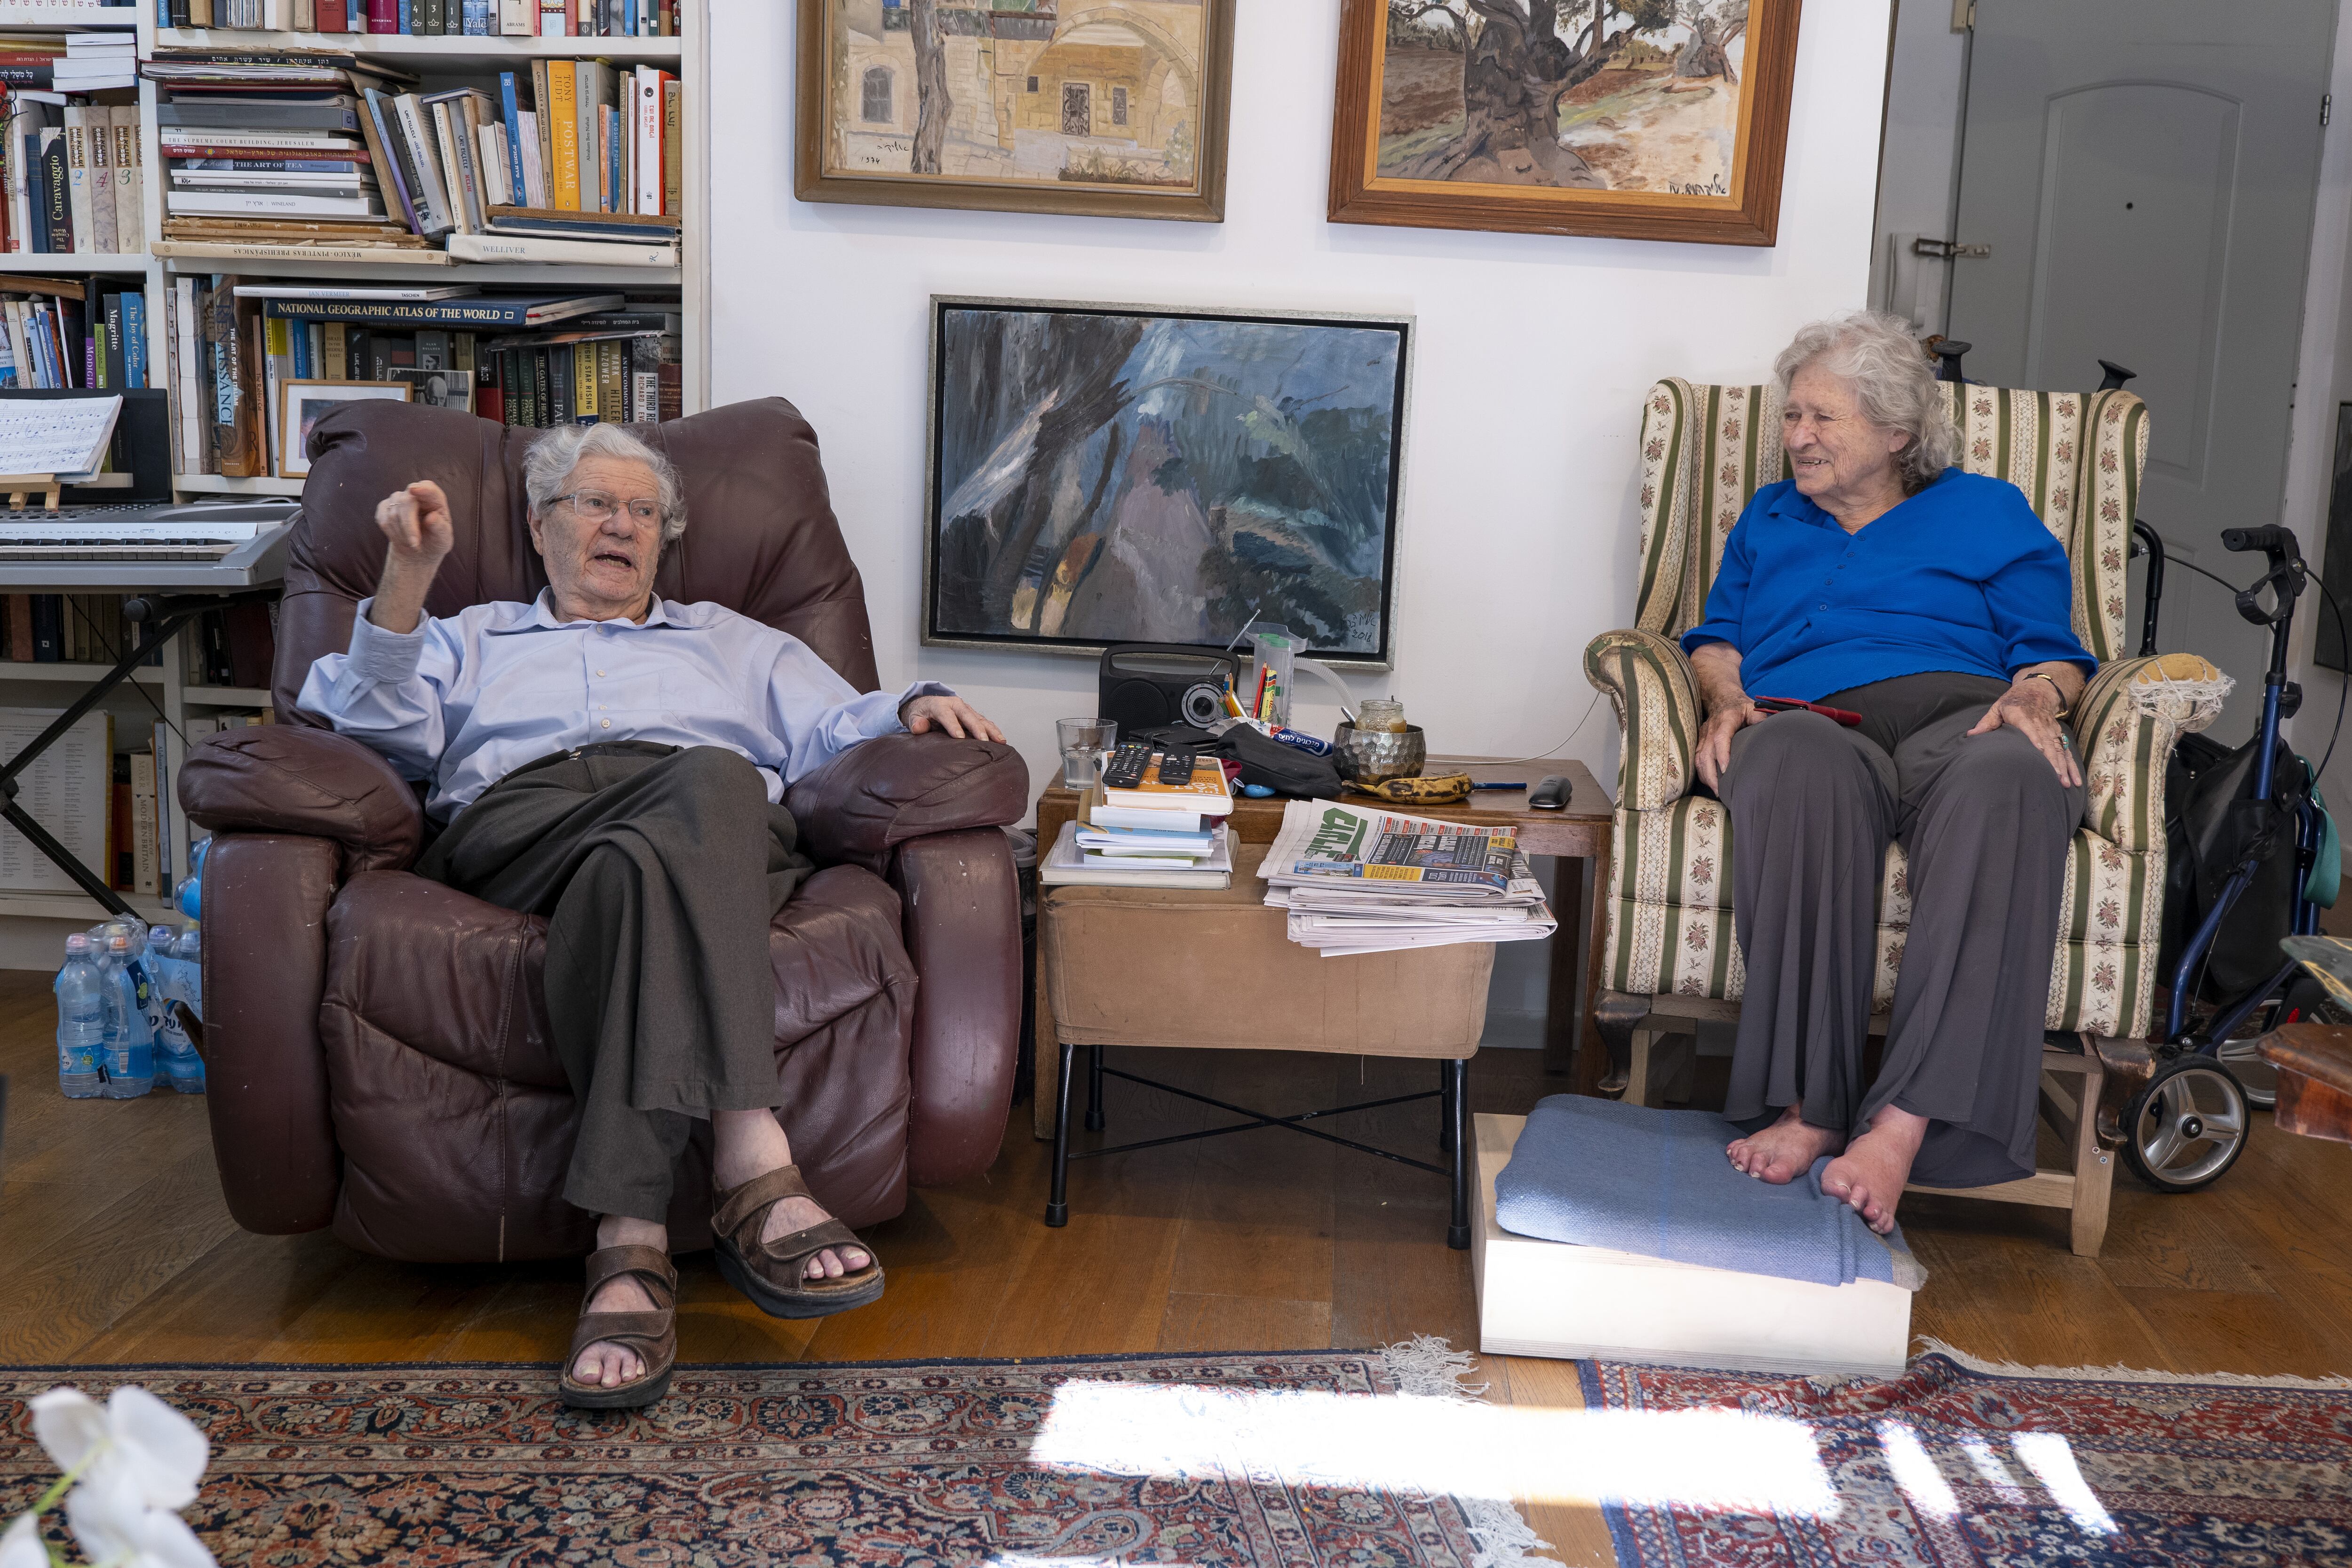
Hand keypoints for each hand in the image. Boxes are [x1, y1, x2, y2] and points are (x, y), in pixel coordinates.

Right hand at [375, 480, 453, 569]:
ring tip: (412, 543)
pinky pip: (383, 520)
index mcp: (434, 499)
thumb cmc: (435, 540)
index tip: (414, 489)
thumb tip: (431, 517)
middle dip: (408, 525)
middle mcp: (415, 494)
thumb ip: (440, 527)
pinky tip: (401, 539)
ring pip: (393, 513)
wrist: (420, 549)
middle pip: (405, 501)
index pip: (428, 487)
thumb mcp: (443, 538)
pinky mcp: (385, 507)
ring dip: (402, 534)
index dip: (422, 488)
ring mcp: (398, 499)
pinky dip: (392, 534)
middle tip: (415, 544)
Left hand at [901, 693, 1004, 743]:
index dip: (953, 726)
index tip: (959, 737)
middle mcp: (955, 704)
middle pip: (967, 715)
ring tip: (1000, 741)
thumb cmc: (921, 714)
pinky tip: (1001, 739)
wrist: (927, 705)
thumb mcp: (914, 717)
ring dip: (990, 729)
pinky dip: (993, 729)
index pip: (947, 715)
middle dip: (976, 728)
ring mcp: (965, 709)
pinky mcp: (972, 715)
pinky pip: (984, 721)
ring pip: (979, 718)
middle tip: (983, 740)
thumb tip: (919, 727)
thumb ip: (916, 723)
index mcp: (939, 704)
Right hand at [1695, 697, 1764, 791]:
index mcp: (1726, 719)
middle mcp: (1711, 728)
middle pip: (1706, 753)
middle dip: (1711, 774)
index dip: (1722, 754)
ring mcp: (1703, 735)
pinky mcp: (1700, 740)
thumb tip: (1769, 735)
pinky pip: (1697, 758)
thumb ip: (1760, 721)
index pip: (1720, 738)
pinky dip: (1701, 772)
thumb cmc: (1740, 706)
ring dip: (1706, 776)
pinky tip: (1710, 782)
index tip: (1725, 770)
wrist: (1721, 697)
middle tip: (1720, 790)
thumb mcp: (1754, 708)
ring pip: (1699, 758)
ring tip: (1715, 790)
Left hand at [1967, 682, 2081, 787]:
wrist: (2038, 690)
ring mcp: (2052, 731)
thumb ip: (1987, 722)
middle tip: (2056, 779)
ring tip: (2066, 784)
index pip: (2031, 731)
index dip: (2037, 742)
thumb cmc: (2014, 701)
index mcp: (2024, 718)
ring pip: (2060, 751)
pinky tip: (2075, 779)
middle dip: (2053, 763)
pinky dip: (2072, 765)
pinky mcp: (2058, 736)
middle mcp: (2041, 725)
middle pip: (2049, 745)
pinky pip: (2066, 752)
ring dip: (2064, 768)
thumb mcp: (1998, 707)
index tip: (2040, 755)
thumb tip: (1971, 735)